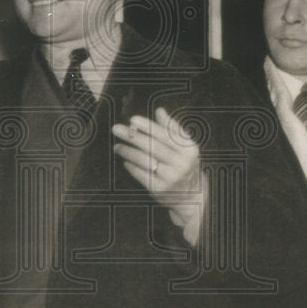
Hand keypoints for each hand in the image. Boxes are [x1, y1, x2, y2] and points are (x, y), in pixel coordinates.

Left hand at [112, 107, 205, 243]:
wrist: (190, 196)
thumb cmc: (184, 165)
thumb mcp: (185, 147)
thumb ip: (172, 128)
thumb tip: (159, 111)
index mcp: (189, 149)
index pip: (166, 134)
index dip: (148, 126)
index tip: (132, 119)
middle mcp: (181, 163)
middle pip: (153, 146)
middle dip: (133, 136)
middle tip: (117, 129)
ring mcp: (170, 177)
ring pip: (144, 160)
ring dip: (128, 151)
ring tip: (117, 146)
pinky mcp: (159, 189)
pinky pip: (141, 174)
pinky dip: (131, 166)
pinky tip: (125, 161)